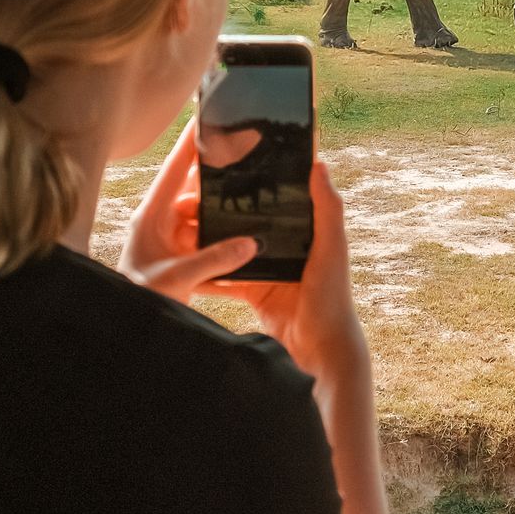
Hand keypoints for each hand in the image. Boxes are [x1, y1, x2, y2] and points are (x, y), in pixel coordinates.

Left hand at [117, 120, 257, 305]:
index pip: (176, 169)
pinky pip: (207, 240)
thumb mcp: (177, 278)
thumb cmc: (139, 299)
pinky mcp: (180, 257)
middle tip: (248, 162)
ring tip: (253, 204)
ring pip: (204, 215)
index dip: (192, 142)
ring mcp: (171, 240)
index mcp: (152, 215)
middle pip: (195, 190)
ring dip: (224, 214)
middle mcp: (161, 222)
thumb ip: (214, 260)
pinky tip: (245, 239)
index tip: (207, 116)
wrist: (124, 327)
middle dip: (219, 180)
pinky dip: (223, 239)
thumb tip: (251, 242)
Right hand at [201, 160, 368, 381]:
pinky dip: (206, 273)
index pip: (279, 196)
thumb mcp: (331, 248)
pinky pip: (224, 278)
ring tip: (181, 226)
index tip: (228, 163)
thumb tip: (319, 164)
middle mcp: (286, 245)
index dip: (257, 181)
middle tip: (190, 198)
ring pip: (232, 247)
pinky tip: (184, 263)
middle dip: (221, 209)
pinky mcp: (253, 291)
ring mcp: (267, 268)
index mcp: (306, 229)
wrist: (319, 350)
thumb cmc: (333, 297)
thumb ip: (327, 209)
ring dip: (210, 239)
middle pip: (248, 220)